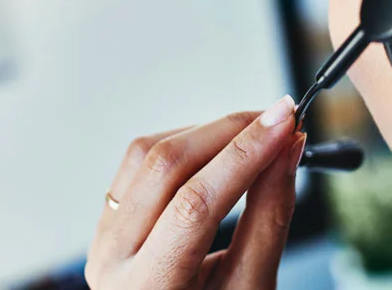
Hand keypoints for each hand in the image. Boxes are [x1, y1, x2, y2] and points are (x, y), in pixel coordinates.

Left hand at [85, 97, 305, 289]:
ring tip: (255, 132)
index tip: (286, 122)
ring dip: (206, 132)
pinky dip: (183, 144)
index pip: (195, 205)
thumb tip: (288, 149)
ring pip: (147, 154)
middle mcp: (111, 260)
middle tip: (281, 118)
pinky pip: (139, 163)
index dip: (245, 155)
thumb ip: (269, 216)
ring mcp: (103, 238)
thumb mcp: (250, 288)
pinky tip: (218, 148)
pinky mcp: (108, 220)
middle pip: (166, 167)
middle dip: (229, 132)